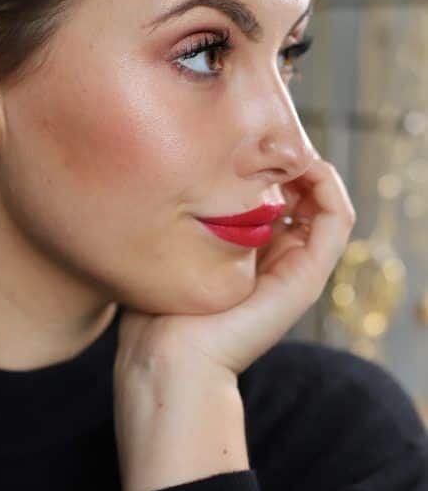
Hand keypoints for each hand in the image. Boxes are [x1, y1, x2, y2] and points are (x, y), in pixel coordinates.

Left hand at [112, 154, 355, 490]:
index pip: (273, 193)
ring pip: (324, 200)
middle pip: (300, 191)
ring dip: (309, 164)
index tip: (238, 132)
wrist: (166, 361)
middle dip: (285, 155)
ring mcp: (296, 268)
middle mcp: (277, 257)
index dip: (264, 158)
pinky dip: (327, 185)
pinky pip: (336, 219)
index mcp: (248, 251)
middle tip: (261, 129)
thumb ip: (175, 220)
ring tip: (281, 142)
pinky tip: (300, 164)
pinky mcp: (307, 277)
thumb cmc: (154, 311)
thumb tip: (165, 173)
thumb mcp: (165, 249)